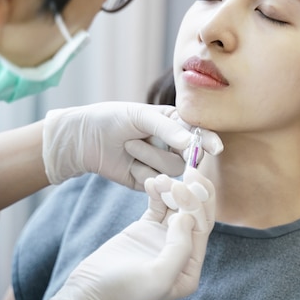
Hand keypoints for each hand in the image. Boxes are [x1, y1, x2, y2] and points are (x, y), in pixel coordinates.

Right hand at [39, 167, 215, 299]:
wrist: (87, 294)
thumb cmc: (123, 293)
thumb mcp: (158, 277)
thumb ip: (179, 248)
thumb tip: (186, 217)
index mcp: (189, 267)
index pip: (201, 227)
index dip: (197, 204)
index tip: (185, 185)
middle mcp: (180, 251)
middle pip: (193, 214)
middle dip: (192, 192)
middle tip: (187, 172)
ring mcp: (162, 238)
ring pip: (176, 206)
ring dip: (172, 189)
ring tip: (161, 178)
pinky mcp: (145, 229)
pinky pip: (157, 205)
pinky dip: (157, 192)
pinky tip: (151, 181)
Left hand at [42, 102, 221, 186]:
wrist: (84, 140)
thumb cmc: (112, 119)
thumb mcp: (140, 115)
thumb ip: (167, 128)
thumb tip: (191, 144)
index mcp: (175, 124)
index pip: (199, 133)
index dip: (209, 141)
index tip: (215, 148)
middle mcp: (173, 146)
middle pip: (191, 156)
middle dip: (176, 151)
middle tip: (165, 146)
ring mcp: (162, 165)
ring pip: (173, 170)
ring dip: (149, 156)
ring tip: (128, 145)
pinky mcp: (150, 183)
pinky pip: (157, 183)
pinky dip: (141, 173)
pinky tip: (128, 164)